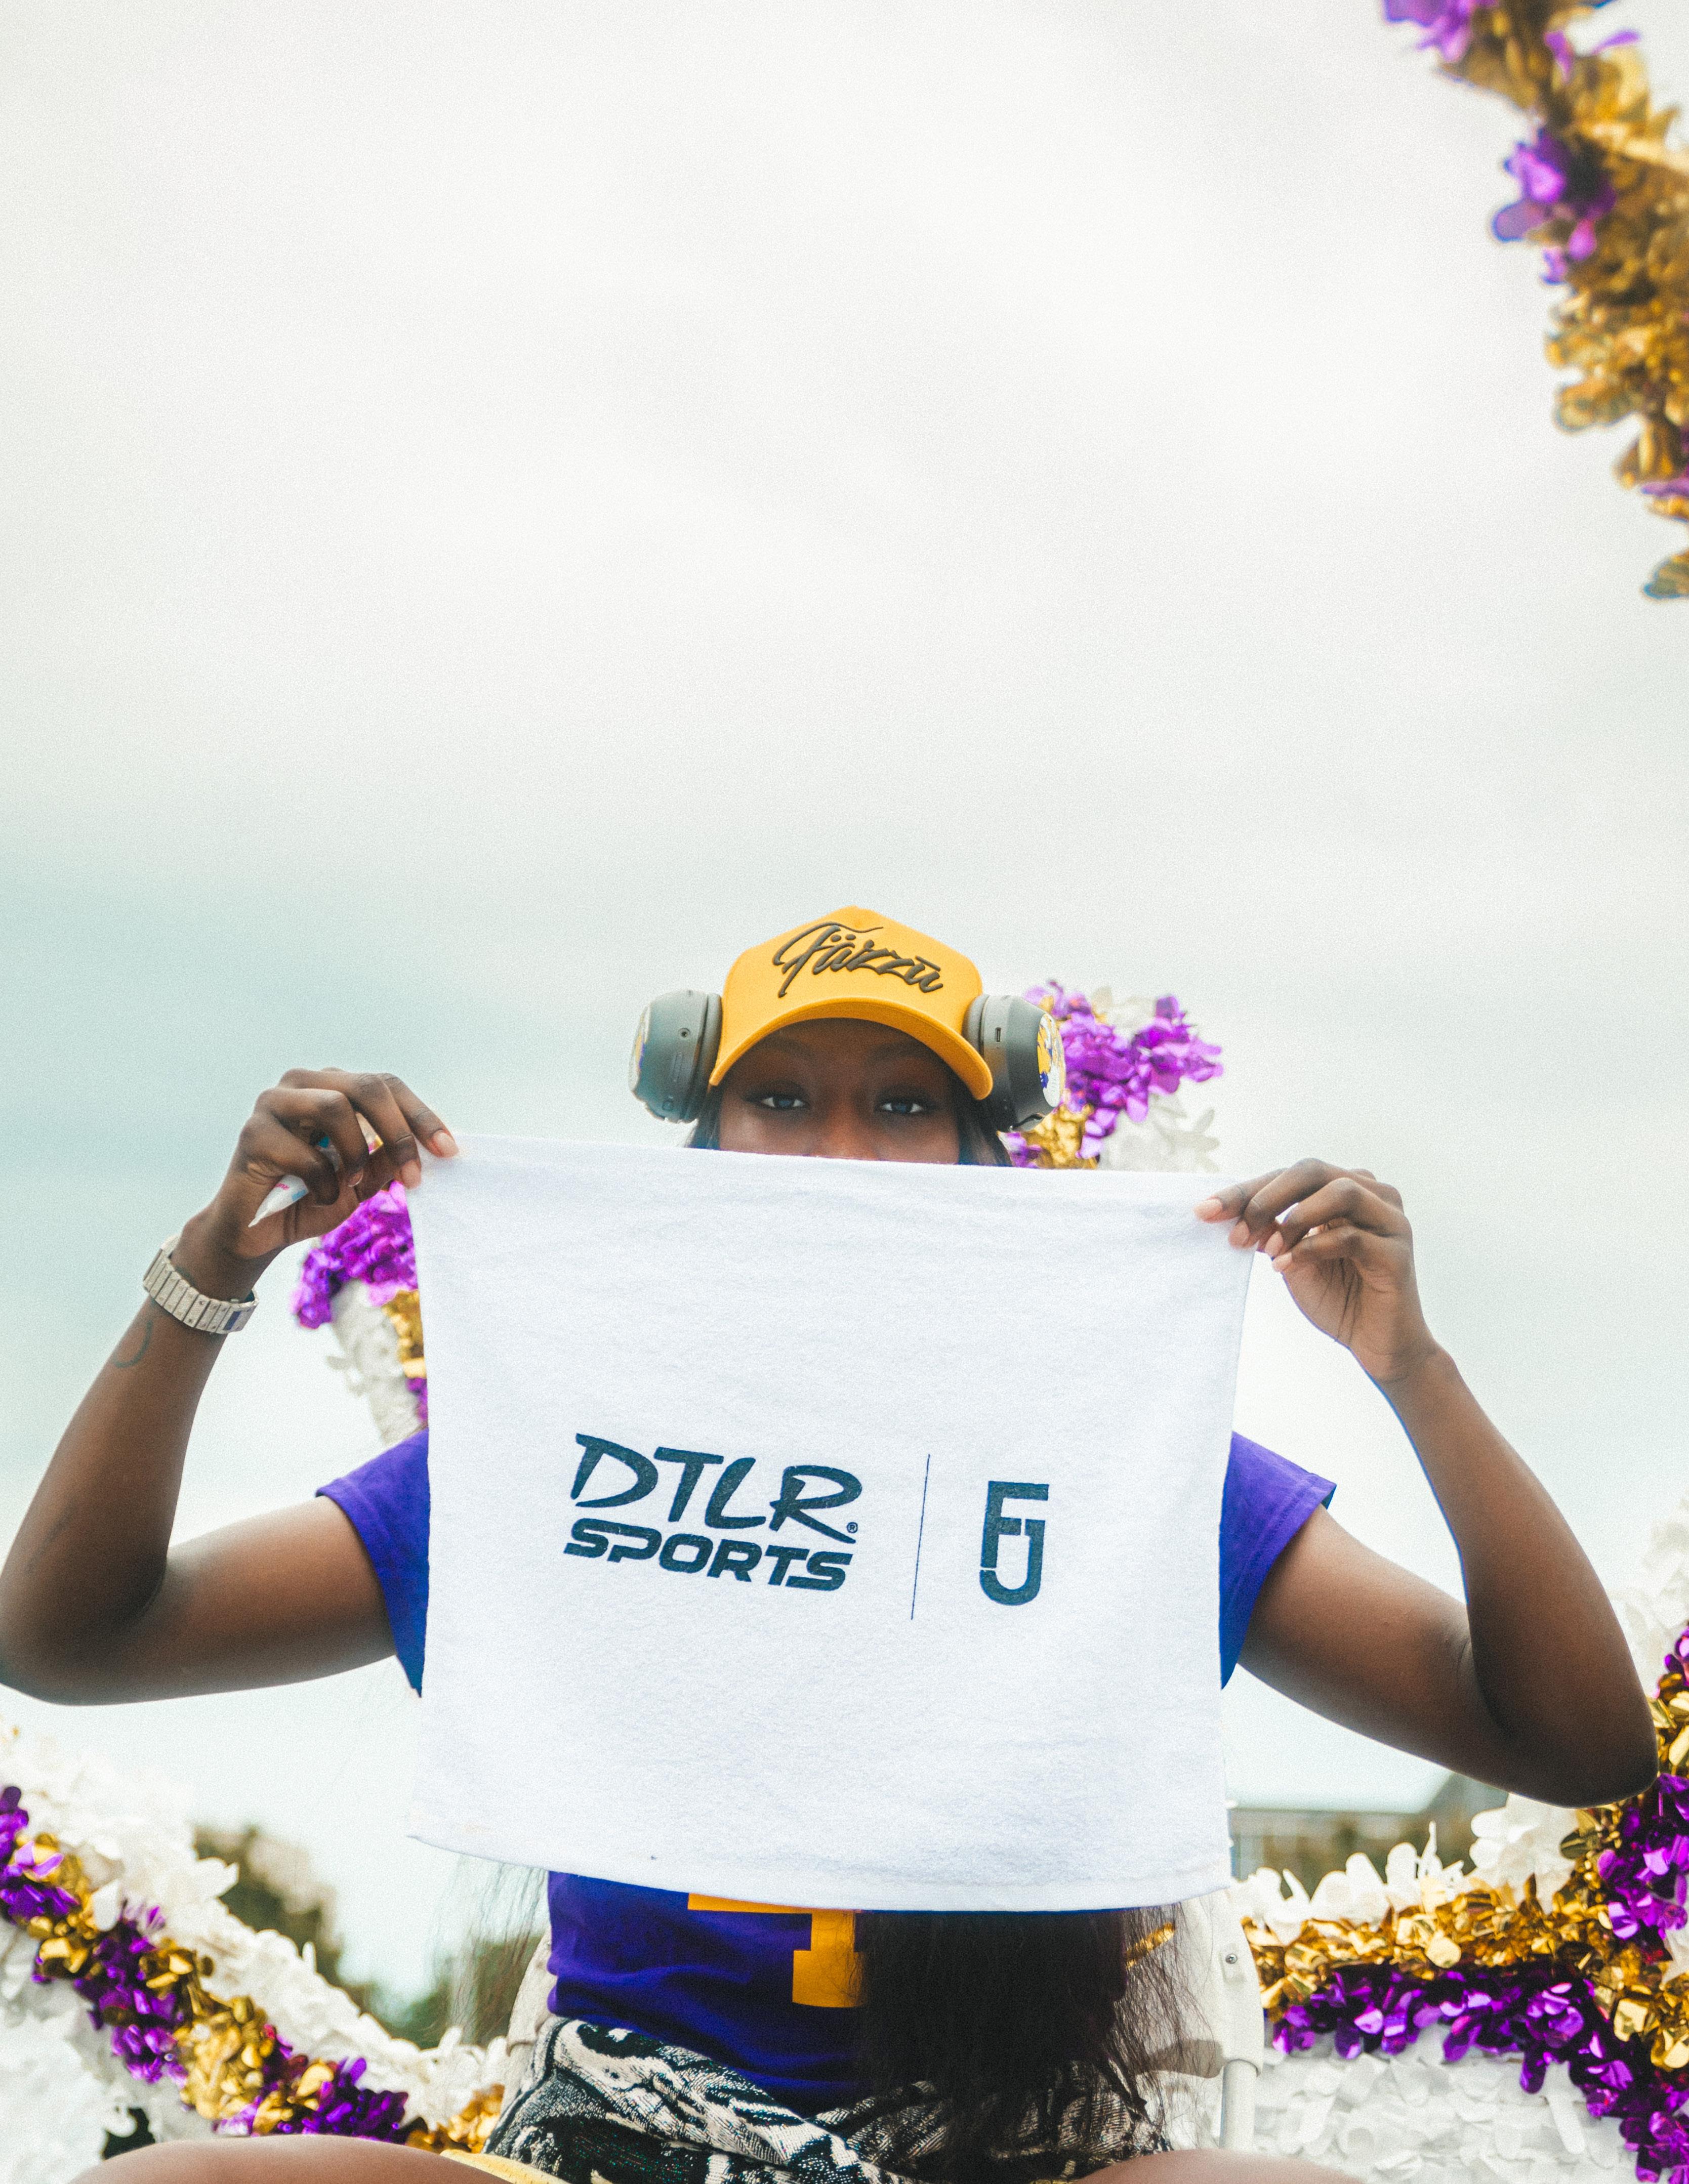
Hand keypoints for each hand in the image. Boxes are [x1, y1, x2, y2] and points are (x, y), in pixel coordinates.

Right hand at [173, 1070, 456, 1302]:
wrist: (257, 1233)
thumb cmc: (311, 1199)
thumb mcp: (363, 1179)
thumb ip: (389, 1157)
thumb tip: (432, 1144)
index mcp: (332, 1087)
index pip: (386, 1085)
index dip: (422, 1116)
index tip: (449, 1151)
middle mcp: (302, 1084)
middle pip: (367, 1087)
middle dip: (399, 1132)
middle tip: (414, 1174)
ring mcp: (273, 1104)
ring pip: (335, 1107)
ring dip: (355, 1155)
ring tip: (350, 1185)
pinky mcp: (252, 1133)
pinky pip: (305, 1152)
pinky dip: (322, 1183)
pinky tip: (316, 1197)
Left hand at [1196, 1159, 1438, 1387]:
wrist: (1378, 1345)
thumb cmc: (1337, 1297)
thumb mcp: (1291, 1258)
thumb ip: (1270, 1230)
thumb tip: (1226, 1212)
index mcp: (1345, 1190)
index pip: (1288, 1176)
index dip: (1244, 1191)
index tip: (1204, 1211)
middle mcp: (1373, 1196)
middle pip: (1312, 1170)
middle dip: (1265, 1198)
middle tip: (1236, 1233)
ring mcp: (1390, 1221)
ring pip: (1339, 1192)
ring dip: (1294, 1219)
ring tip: (1267, 1252)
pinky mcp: (1397, 1253)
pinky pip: (1351, 1236)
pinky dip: (1311, 1248)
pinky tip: (1286, 1268)